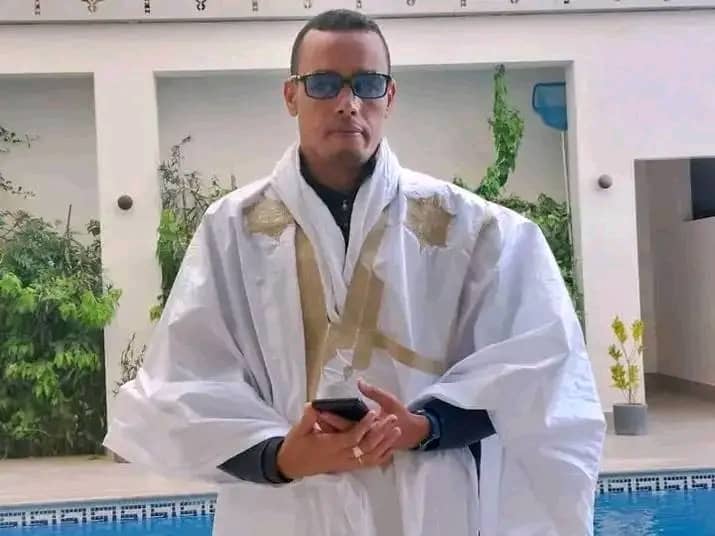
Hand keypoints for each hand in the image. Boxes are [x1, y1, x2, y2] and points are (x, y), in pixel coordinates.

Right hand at [276, 404, 398, 479]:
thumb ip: (308, 418)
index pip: (352, 436)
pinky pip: (366, 464)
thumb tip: (314, 405)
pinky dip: (380, 458)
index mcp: (330, 446)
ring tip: (397, 431)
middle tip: (392, 419)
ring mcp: (345, 463)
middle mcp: (341, 456)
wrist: (291, 466)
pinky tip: (390, 450)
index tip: (374, 413)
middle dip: (380, 432)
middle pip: (366, 446)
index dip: (364, 425)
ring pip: (370, 456)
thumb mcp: (298, 431)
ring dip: (384, 444)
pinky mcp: (346, 466)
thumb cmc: (294, 446)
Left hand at [318, 379, 429, 450]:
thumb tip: (359, 382)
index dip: (333, 418)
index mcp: (371, 428)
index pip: (348, 425)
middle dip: (326, 427)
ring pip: (342, 444)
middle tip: (312, 418)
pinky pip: (347, 448)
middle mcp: (365, 440)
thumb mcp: (390, 400)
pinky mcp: (364, 451)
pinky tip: (326, 435)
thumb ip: (374, 393)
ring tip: (315, 426)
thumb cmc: (401, 415)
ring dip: (330, 435)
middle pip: (341, 435)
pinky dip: (337, 442)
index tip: (320, 410)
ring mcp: (364, 448)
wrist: (411, 432)